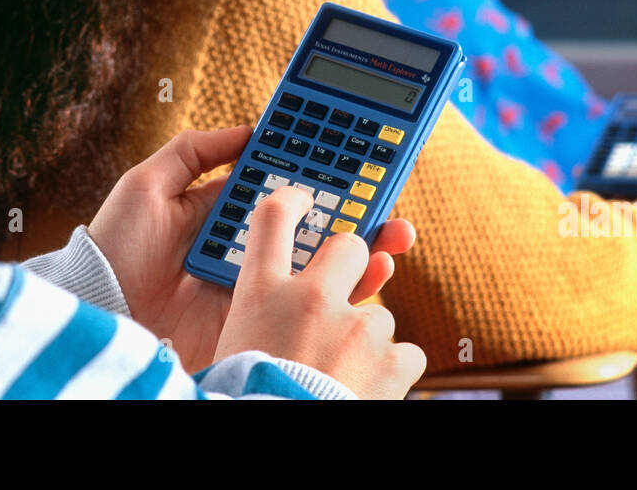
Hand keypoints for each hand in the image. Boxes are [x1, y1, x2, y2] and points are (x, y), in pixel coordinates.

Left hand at [87, 125, 415, 372]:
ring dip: (365, 248)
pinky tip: (374, 274)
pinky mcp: (258, 319)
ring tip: (395, 234)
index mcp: (227, 212)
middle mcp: (249, 246)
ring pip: (323, 263)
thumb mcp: (147, 184)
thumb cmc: (115, 247)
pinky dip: (347, 291)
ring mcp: (257, 283)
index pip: (286, 185)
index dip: (320, 169)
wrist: (100, 310)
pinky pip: (309, 305)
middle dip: (358, 208)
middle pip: (315, 222)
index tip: (357, 152)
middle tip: (390, 194)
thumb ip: (196, 151)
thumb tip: (248, 128)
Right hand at [214, 186, 426, 399]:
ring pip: (378, 314)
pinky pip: (405, 353)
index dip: (292, 201)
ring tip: (339, 380)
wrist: (273, 435)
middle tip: (339, 301)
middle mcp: (310, 298)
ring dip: (366, 341)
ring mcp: (355, 326)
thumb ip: (259, 320)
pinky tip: (367, 392)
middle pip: (347, 246)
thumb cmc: (244, 399)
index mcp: (260, 294)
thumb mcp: (231, 349)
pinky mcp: (391, 358)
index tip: (302, 200)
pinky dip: (393, 372)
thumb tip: (276, 319)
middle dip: (354, 264)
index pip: (272, 219)